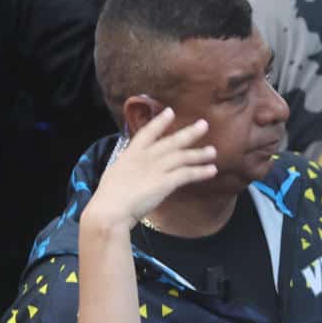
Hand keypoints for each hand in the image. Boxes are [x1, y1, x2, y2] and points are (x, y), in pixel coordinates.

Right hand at [84, 110, 216, 231]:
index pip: (147, 132)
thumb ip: (127, 166)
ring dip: (199, 154)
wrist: (110, 210)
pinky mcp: (165, 182)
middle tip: (204, 124)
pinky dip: (200, 172)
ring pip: (183, 156)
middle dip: (189, 132)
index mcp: (131, 154)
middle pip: (172, 141)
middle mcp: (145, 157)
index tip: (170, 111)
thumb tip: (131, 164)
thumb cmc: (108, 197)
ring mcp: (156, 169)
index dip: (160, 122)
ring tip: (213, 151)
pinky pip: (187, 174)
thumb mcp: (115, 174)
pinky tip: (211, 170)